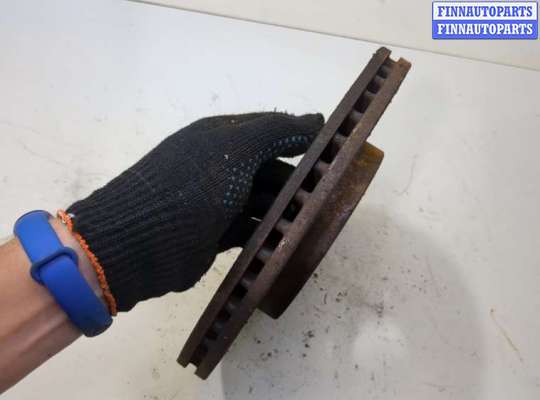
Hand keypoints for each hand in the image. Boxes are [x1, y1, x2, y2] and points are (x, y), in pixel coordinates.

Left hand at [63, 112, 323, 311]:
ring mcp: (218, 202)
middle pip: (270, 168)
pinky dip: (270, 232)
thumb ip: (276, 130)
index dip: (301, 138)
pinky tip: (291, 238)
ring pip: (264, 200)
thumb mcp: (235, 148)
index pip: (270, 131)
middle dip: (298, 180)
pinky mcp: (217, 234)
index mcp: (221, 137)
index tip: (333, 152)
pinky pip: (252, 229)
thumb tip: (317, 119)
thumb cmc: (192, 186)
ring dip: (287, 208)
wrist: (141, 241)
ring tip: (316, 219)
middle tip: (330, 193)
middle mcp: (221, 166)